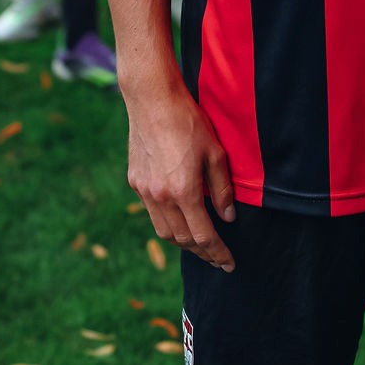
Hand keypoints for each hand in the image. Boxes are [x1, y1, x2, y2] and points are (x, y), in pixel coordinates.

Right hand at [127, 89, 235, 270]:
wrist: (153, 100)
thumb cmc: (188, 122)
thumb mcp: (215, 153)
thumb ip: (222, 189)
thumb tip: (228, 217)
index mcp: (183, 191)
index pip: (204, 235)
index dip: (218, 253)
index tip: (229, 263)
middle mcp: (160, 196)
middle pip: (182, 240)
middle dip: (202, 252)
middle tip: (217, 257)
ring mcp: (144, 191)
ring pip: (164, 231)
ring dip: (183, 242)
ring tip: (200, 243)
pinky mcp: (135, 181)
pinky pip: (152, 212)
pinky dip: (168, 222)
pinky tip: (179, 218)